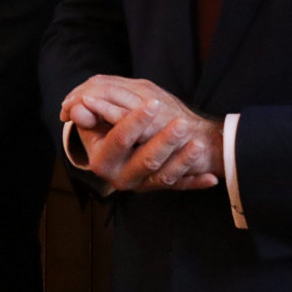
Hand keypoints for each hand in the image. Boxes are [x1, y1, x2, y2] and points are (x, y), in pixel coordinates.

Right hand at [61, 76, 222, 192]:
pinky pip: (181, 187)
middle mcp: (121, 177)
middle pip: (145, 160)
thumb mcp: (91, 124)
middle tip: (181, 124)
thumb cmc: (104, 131)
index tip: (152, 103)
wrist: (118, 153)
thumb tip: (79, 106)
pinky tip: (211, 178)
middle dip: (164, 142)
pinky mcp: (162, 187)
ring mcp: (143, 184)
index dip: (134, 121)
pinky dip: (196, 183)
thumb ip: (88, 113)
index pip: (119, 139)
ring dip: (184, 161)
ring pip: (165, 175)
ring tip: (198, 145)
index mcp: (102, 160)